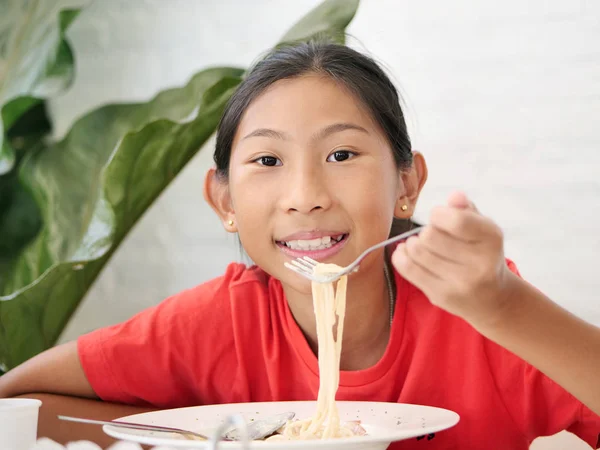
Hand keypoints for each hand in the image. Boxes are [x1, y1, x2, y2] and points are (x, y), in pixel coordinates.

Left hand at [391, 191, 517, 329]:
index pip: (456, 221)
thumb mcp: (482, 229)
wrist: (492, 299)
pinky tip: (405, 253)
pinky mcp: (442, 296)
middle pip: (430, 236)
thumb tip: (454, 196)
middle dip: (425, 232)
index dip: (438, 214)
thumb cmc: (482, 255)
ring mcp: (461, 283)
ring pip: (417, 252)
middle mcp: (480, 263)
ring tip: (420, 245)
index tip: (438, 217)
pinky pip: (408, 269)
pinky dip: (400, 256)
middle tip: (431, 236)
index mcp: (492, 239)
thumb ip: (466, 210)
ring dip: (412, 244)